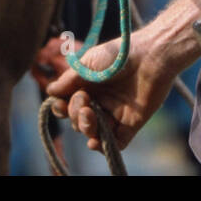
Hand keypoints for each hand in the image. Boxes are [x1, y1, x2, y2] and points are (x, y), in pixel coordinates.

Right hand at [46, 27, 176, 152]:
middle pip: (79, 120)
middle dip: (76, 114)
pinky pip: (114, 143)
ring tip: (90, 117)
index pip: (68, 104)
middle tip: (85, 102)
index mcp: (88, 85)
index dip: (61, 108)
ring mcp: (115, 114)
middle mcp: (100, 101)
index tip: (60, 104)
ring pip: (93, 132)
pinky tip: (95, 142)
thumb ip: (69, 80)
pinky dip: (103, 146)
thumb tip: (50, 92)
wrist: (150, 56)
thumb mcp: (88, 63)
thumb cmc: (118, 54)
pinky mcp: (130, 124)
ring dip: (86, 129)